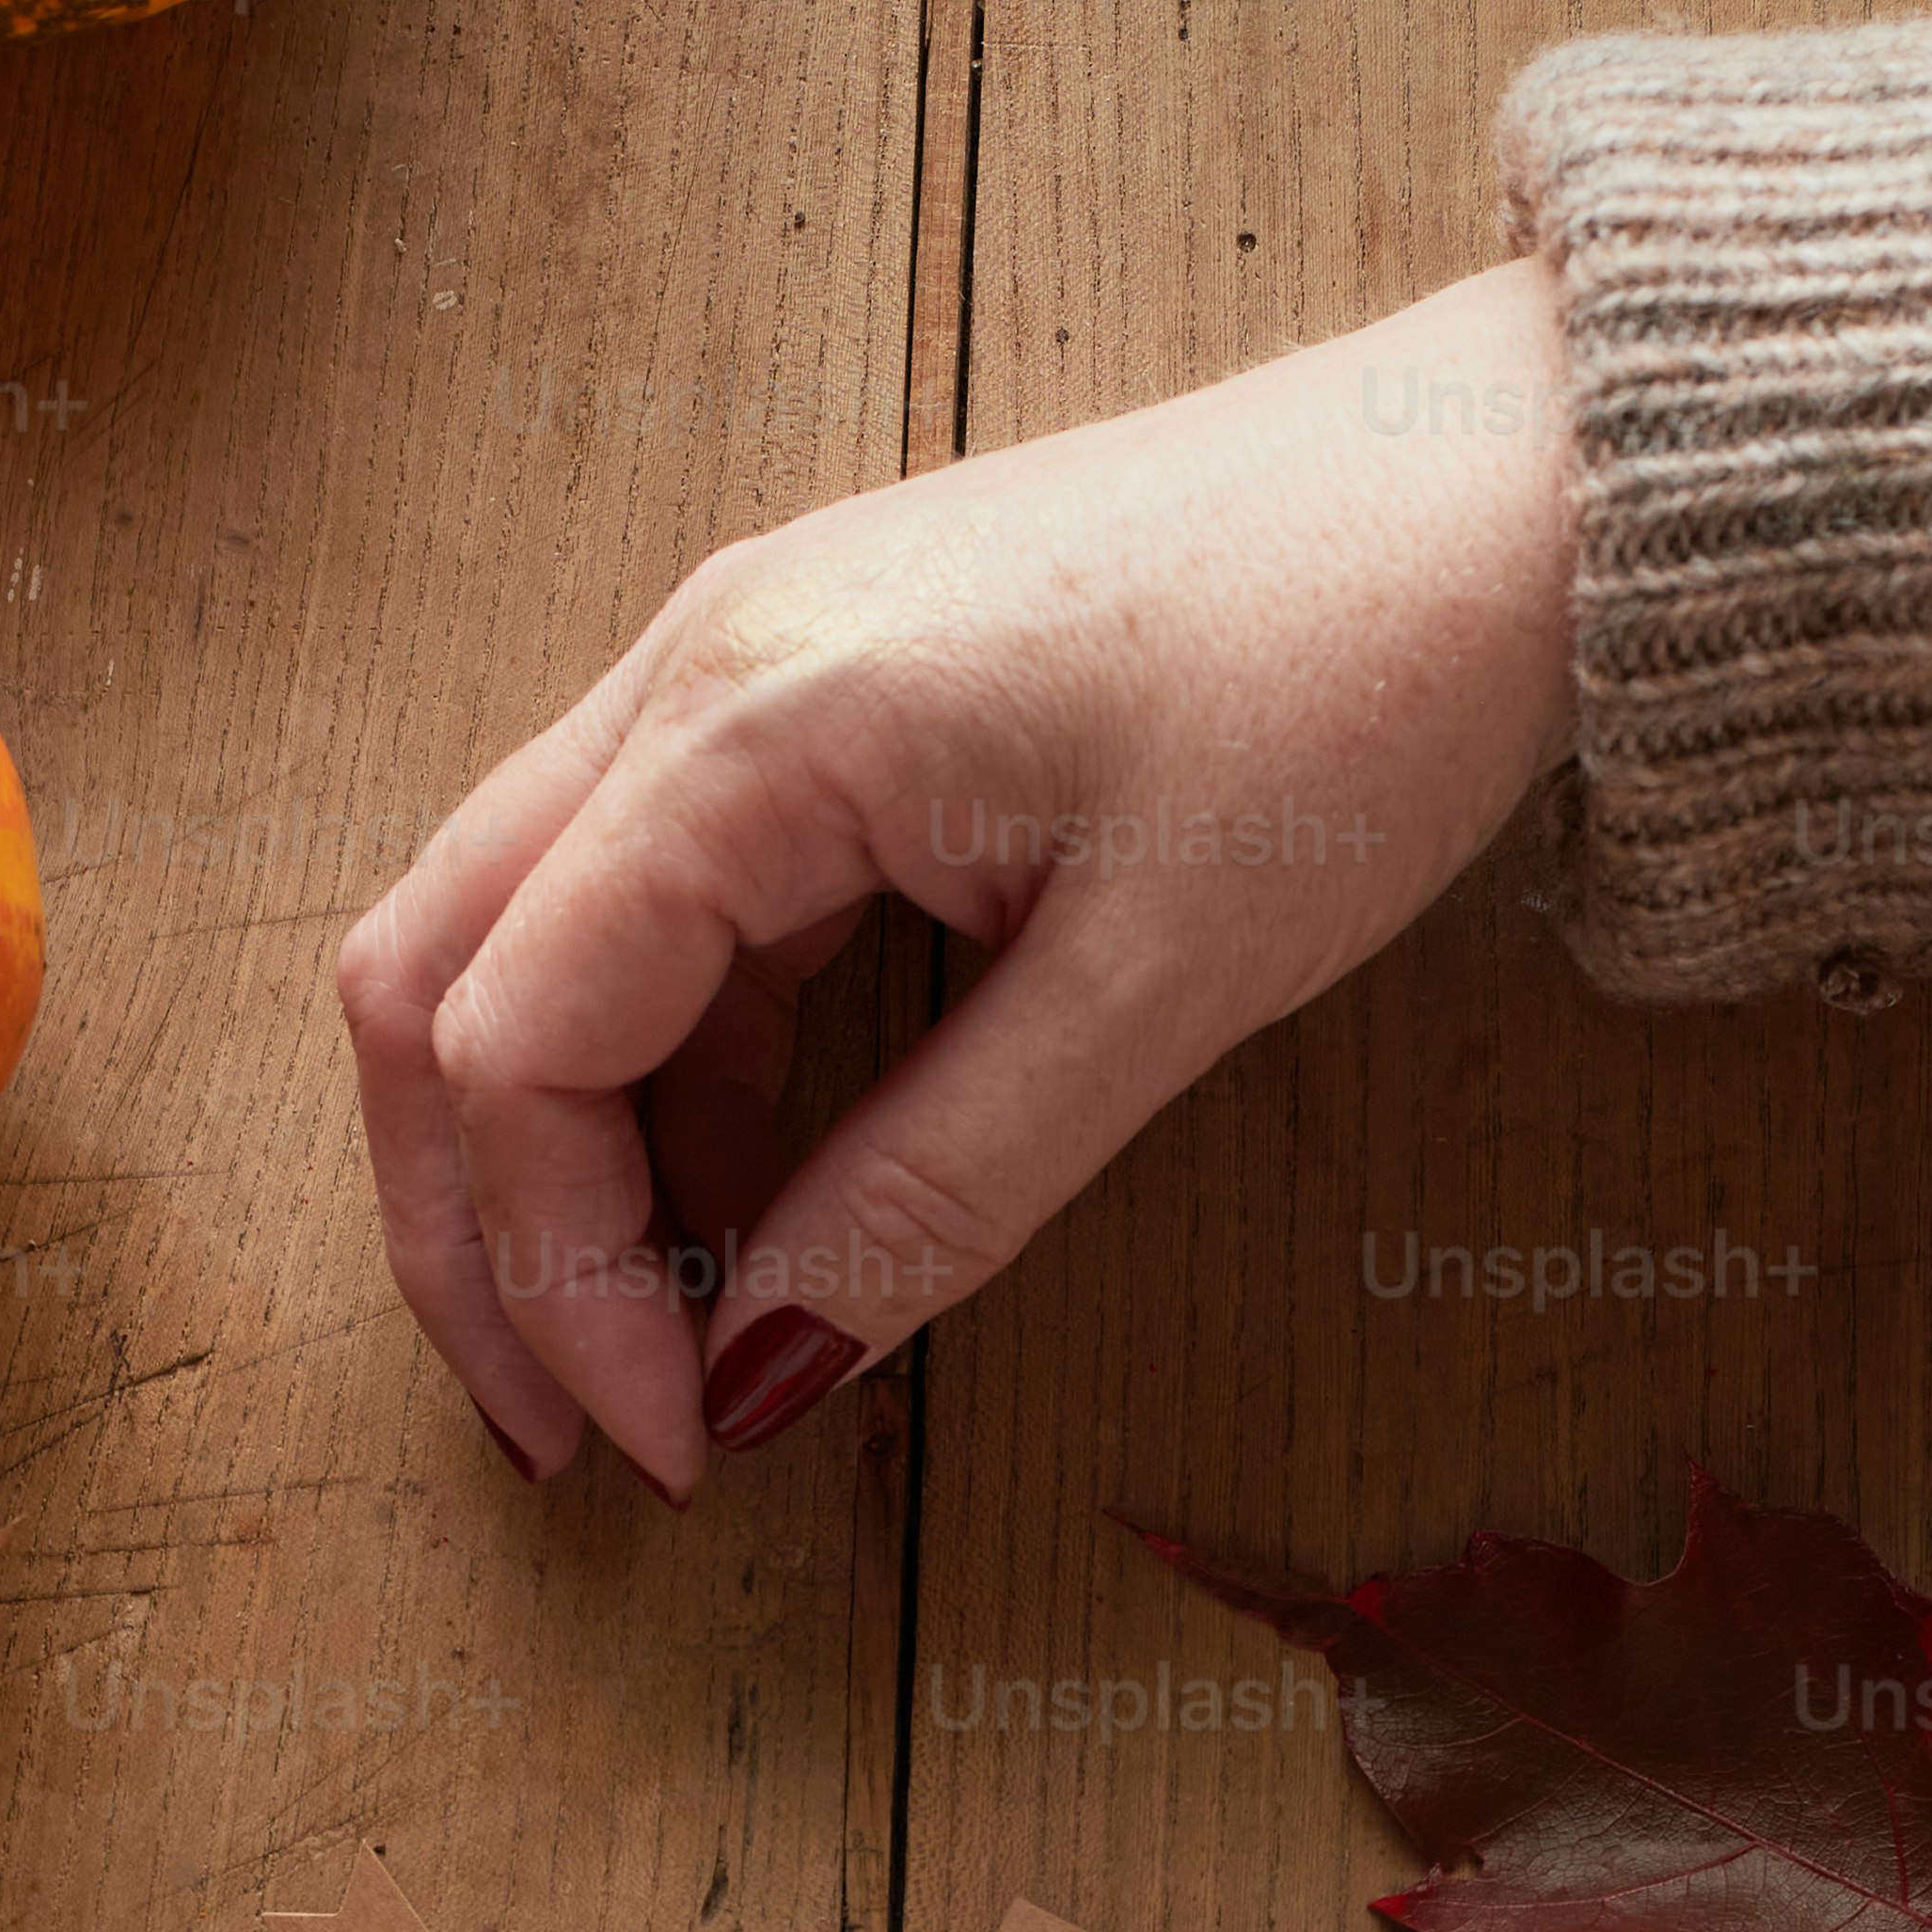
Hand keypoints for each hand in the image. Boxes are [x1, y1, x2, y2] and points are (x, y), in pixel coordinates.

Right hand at [335, 266, 1576, 1494]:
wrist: (1497, 485)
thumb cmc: (1356, 677)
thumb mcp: (1155, 989)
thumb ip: (934, 1193)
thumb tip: (760, 1380)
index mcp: (753, 722)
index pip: (517, 1040)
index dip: (559, 1281)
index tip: (670, 1446)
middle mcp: (694, 666)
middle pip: (434, 977)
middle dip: (472, 1234)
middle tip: (567, 1435)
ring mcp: (735, 667)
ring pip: (519, 941)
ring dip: (555, 1163)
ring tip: (670, 1352)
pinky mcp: (807, 702)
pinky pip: (652, 909)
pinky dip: (661, 1083)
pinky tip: (754, 1211)